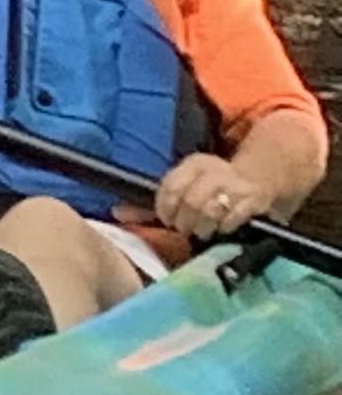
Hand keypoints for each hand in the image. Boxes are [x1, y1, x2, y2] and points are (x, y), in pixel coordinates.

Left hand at [153, 154, 274, 239]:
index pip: (172, 186)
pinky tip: (220, 227)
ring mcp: (235, 186)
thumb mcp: (191, 178)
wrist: (255, 178)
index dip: (165, 208)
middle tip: (184, 230)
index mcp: (195, 163)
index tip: (166, 220)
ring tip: (201, 231)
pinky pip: (231, 220)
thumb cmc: (212, 183)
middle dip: (184, 222)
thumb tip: (139, 215)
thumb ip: (170, 194)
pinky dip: (223, 228)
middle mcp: (215, 171)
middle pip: (191, 202)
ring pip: (210, 212)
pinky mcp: (253, 201)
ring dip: (202, 228)